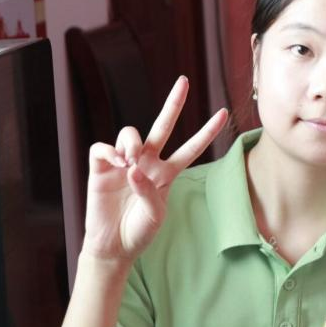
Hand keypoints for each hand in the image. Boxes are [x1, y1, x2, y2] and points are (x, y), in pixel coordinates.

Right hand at [83, 76, 226, 261]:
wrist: (113, 246)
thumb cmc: (139, 231)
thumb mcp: (155, 215)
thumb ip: (149, 192)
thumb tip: (134, 169)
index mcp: (167, 173)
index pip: (192, 148)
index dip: (208, 132)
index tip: (224, 113)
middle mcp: (148, 162)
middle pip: (163, 125)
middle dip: (173, 103)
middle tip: (184, 81)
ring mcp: (124, 163)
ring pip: (130, 133)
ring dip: (132, 142)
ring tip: (130, 161)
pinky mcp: (101, 168)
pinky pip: (102, 148)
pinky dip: (109, 151)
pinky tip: (116, 163)